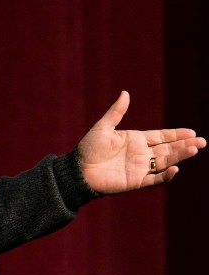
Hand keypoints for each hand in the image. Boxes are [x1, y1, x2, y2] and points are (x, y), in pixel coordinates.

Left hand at [77, 91, 205, 193]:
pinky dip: (166, 175)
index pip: (161, 136)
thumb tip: (125, 93)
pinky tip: (176, 168)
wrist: (78, 170)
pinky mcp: (137, 181)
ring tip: (195, 149)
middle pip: (168, 149)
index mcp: (135, 140)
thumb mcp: (103, 127)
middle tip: (202, 141)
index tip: (191, 132)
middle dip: (185, 145)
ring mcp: (140, 168)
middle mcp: (141, 154)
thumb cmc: (88, 148)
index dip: (176, 135)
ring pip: (166, 161)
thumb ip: (116, 112)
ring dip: (180, 156)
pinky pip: (155, 179)